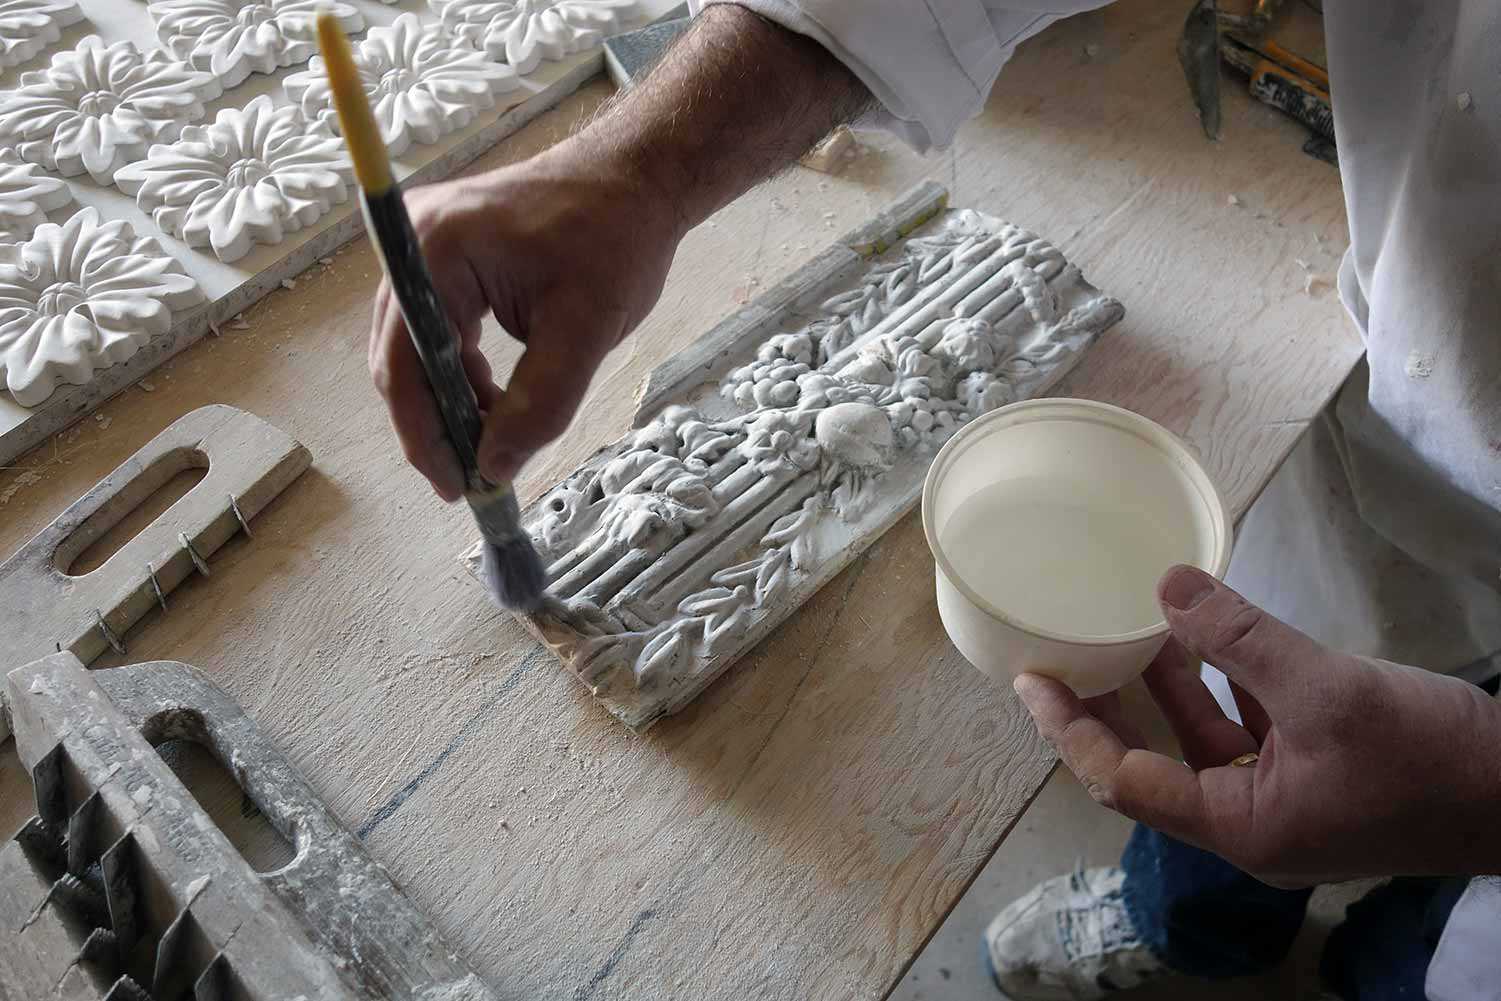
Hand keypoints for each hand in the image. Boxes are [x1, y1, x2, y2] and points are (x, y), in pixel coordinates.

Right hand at [368, 143, 681, 499]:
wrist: (636, 179)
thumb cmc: (616, 237)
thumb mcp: (586, 331)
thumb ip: (540, 405)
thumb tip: (494, 467)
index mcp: (437, 250)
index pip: (405, 363)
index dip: (424, 435)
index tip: (455, 487)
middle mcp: (414, 242)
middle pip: (399, 358)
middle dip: (434, 424)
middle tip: (471, 479)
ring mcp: (425, 246)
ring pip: (415, 350)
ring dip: (450, 401)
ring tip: (492, 444)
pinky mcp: (446, 257)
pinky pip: (435, 330)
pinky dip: (460, 373)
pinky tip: (495, 403)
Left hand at [1014, 565, 1500, 886]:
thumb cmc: (1431, 758)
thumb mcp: (1326, 689)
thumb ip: (1241, 638)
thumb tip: (1167, 586)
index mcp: (1239, 827)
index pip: (1122, 779)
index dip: (1069, 729)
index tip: (1029, 681)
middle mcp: (1248, 823)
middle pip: (1150, 765)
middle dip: (1106, 709)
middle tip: (1061, 654)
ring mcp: (1283, 801)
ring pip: (1200, 742)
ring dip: (1166, 687)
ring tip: (1127, 626)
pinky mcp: (1314, 775)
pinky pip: (1246, 730)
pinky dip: (1221, 685)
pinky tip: (1204, 635)